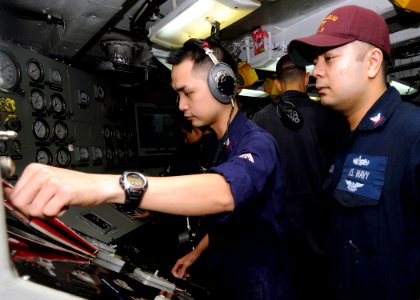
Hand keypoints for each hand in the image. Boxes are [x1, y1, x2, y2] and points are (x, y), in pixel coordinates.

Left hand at [5, 163, 120, 218]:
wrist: (97, 186)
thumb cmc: (73, 186)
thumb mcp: (47, 183)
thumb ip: (27, 190)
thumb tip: (7, 196)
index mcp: (35, 169)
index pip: (12, 195)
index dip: (21, 206)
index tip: (33, 206)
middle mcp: (43, 173)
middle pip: (19, 204)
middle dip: (31, 212)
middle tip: (46, 206)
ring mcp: (53, 182)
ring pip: (34, 211)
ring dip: (46, 213)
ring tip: (57, 203)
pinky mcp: (64, 192)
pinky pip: (49, 213)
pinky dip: (57, 214)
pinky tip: (64, 205)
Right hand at [171, 249, 200, 278]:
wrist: (197, 253)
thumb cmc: (192, 256)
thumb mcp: (186, 264)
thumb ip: (182, 270)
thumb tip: (179, 276)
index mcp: (178, 263)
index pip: (173, 270)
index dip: (176, 274)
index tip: (180, 276)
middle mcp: (180, 264)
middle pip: (177, 272)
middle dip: (180, 275)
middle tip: (184, 276)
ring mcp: (183, 265)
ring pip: (181, 272)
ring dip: (184, 275)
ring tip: (187, 275)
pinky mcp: (186, 266)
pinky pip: (184, 271)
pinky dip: (186, 273)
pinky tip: (188, 274)